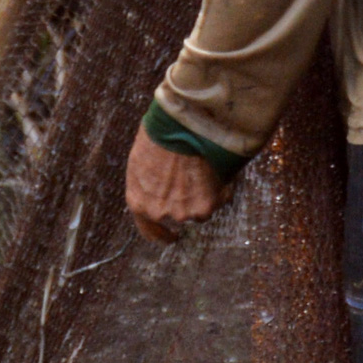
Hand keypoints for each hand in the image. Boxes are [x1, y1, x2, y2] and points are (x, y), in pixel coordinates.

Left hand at [125, 123, 229, 243]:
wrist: (181, 125)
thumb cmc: (159, 136)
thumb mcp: (143, 161)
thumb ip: (150, 183)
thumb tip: (163, 183)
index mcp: (139, 203)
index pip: (149, 231)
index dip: (162, 235)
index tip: (173, 237)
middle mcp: (161, 213)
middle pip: (181, 214)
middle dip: (189, 200)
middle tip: (198, 178)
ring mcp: (186, 211)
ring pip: (203, 206)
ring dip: (207, 192)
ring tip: (207, 165)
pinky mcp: (210, 203)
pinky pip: (222, 197)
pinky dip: (223, 185)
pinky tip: (219, 165)